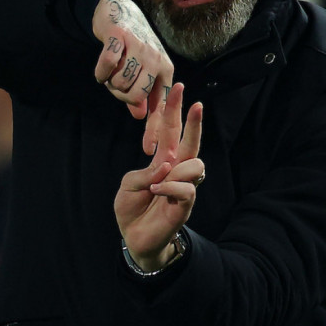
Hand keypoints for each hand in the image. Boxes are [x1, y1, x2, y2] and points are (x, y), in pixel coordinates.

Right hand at [92, 0, 173, 154]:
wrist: (120, 10)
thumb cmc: (132, 46)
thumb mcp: (143, 71)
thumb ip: (142, 95)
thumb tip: (140, 116)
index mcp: (165, 70)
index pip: (161, 105)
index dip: (155, 128)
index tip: (149, 150)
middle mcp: (156, 59)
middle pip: (136, 95)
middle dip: (121, 96)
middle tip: (116, 86)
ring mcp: (139, 47)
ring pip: (120, 82)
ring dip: (110, 82)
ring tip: (111, 72)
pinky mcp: (120, 37)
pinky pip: (107, 66)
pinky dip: (100, 71)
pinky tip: (101, 69)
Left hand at [114, 83, 203, 271]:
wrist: (133, 236)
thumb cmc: (132, 208)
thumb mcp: (129, 184)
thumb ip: (146, 172)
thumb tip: (166, 166)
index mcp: (163, 160)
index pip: (171, 131)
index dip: (174, 110)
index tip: (178, 88)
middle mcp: (177, 171)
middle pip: (192, 142)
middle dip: (194, 122)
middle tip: (195, 103)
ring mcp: (183, 187)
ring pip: (195, 165)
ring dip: (177, 168)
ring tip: (158, 181)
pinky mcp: (184, 205)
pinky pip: (186, 189)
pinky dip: (170, 186)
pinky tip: (157, 191)